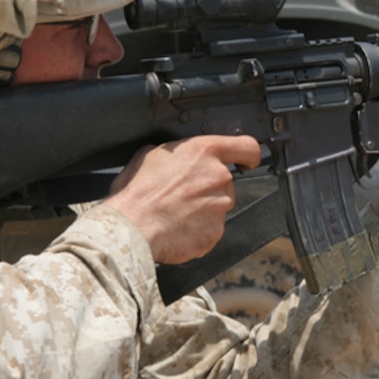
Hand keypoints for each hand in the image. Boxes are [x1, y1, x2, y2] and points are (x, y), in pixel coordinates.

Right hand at [101, 135, 261, 264]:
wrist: (131, 228)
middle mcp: (218, 177)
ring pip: (217, 206)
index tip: (247, 161)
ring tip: (174, 213)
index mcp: (204, 152)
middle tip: (182, 194)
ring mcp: (220, 207)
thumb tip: (177, 156)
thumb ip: (176, 152)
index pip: (246, 146)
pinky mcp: (215, 232)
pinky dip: (197, 231)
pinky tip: (176, 227)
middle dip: (208, 188)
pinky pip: (210, 230)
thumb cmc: (136, 192)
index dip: (248, 155)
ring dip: (202, 210)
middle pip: (225, 182)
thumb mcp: (150, 154)